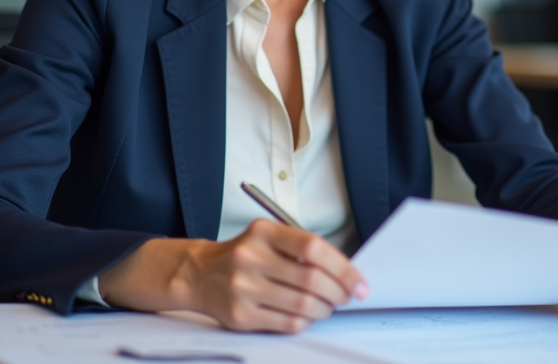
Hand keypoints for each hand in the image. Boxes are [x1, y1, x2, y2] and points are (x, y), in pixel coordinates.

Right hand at [100, 219, 367, 332]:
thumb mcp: (268, 237)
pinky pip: (286, 323)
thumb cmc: (243, 255)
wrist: (198, 274)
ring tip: (328, 306)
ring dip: (325, 309)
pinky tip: (306, 315)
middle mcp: (251, 258)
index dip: (343, 267)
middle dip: (339, 292)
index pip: (313, 247)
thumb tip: (346, 272)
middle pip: (311, 280)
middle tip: (347, 296)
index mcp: (263, 233)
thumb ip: (301, 248)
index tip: (359, 282)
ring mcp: (243, 288)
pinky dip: (305, 321)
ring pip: (302, 305)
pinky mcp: (240, 315)